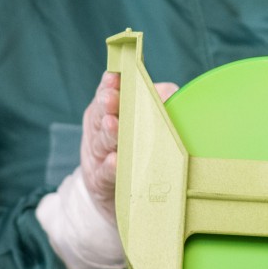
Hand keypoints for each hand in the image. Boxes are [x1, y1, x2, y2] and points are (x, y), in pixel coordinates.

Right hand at [80, 72, 177, 222]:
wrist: (113, 191)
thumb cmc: (133, 148)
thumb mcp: (140, 123)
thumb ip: (155, 104)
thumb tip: (170, 92)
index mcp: (107, 111)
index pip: (106, 93)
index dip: (109, 84)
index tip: (114, 77)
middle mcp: (99, 130)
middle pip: (101, 115)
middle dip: (106, 106)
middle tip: (112, 99)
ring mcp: (97, 156)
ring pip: (102, 143)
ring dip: (109, 134)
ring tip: (114, 125)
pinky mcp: (100, 181)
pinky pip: (105, 173)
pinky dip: (110, 167)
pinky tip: (113, 161)